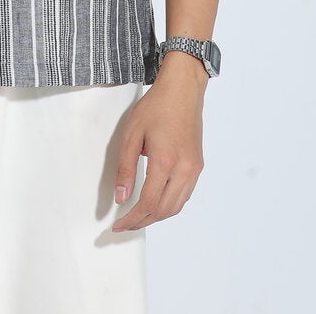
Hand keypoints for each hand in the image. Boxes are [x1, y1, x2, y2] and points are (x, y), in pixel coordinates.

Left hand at [111, 54, 206, 230]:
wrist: (182, 90)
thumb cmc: (156, 107)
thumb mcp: (132, 134)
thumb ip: (125, 168)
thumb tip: (121, 198)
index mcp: (165, 162)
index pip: (148, 204)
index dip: (131, 219)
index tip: (117, 225)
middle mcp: (184, 170)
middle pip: (163, 210)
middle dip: (142, 221)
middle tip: (124, 224)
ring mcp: (194, 169)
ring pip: (176, 206)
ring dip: (156, 216)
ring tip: (138, 216)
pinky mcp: (198, 166)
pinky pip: (184, 195)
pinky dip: (169, 205)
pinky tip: (156, 201)